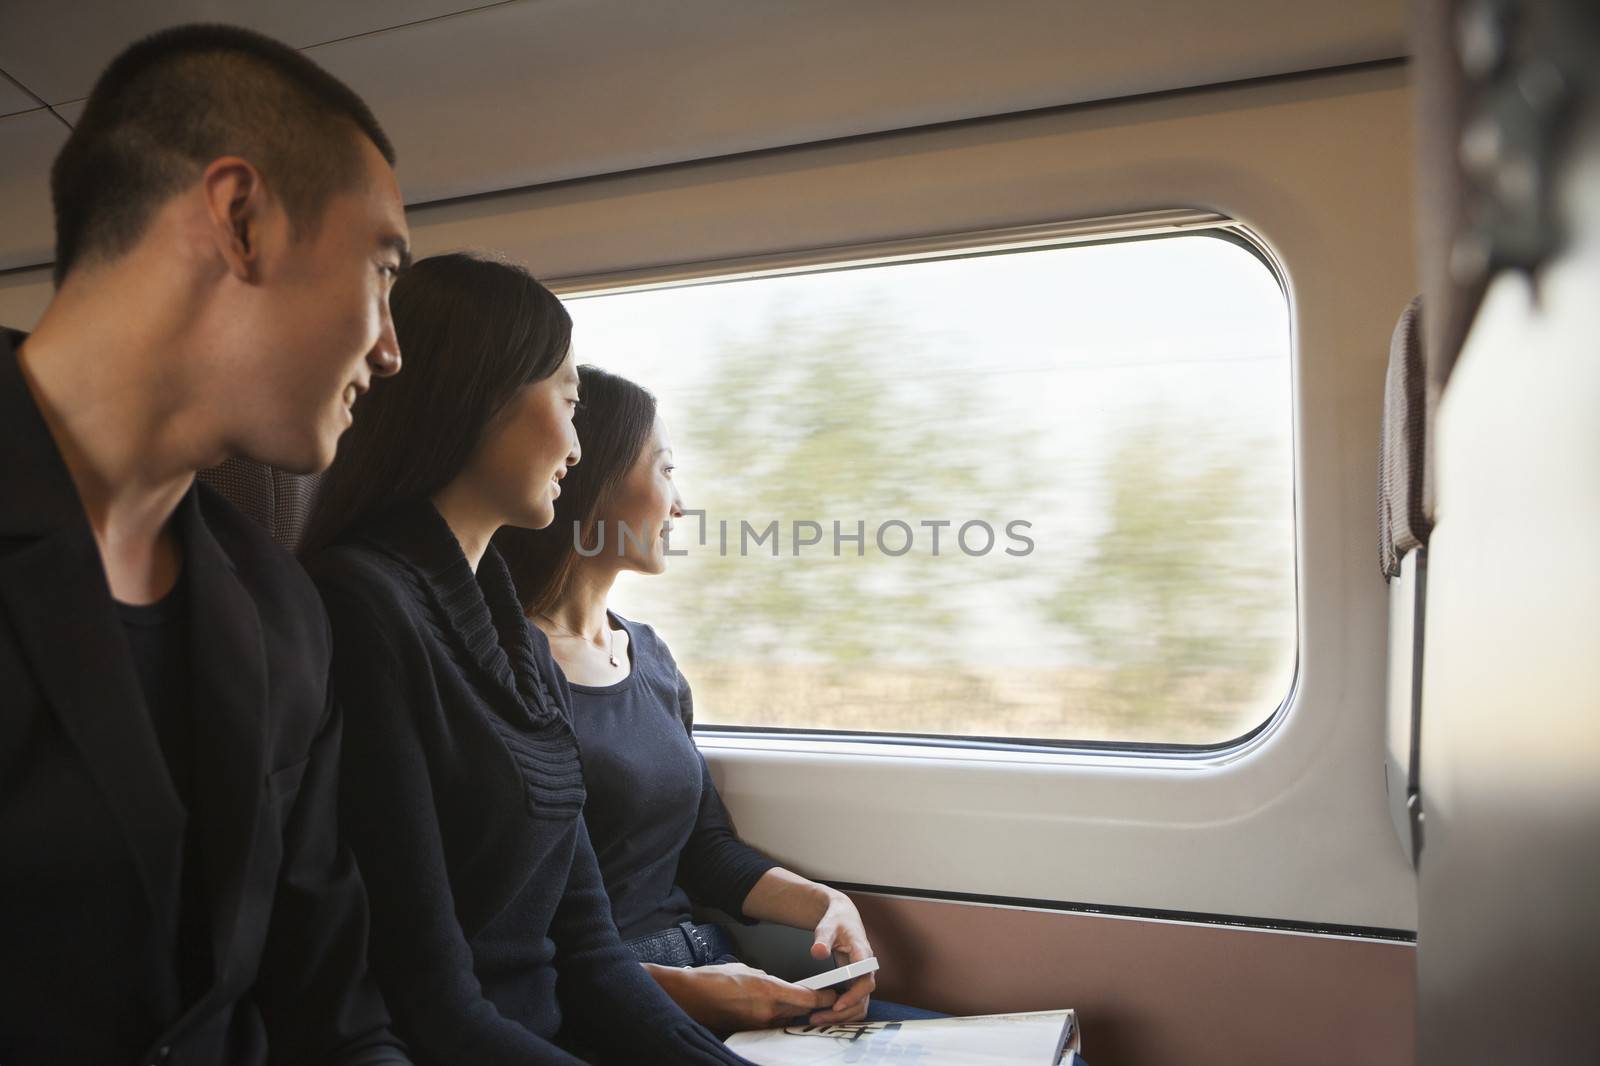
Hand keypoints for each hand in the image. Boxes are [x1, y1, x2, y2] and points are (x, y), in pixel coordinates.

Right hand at [648, 962, 837, 1032]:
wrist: (688, 996)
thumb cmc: (713, 978)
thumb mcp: (747, 970)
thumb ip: (767, 979)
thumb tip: (778, 986)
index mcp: (768, 990)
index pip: (807, 998)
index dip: (825, 998)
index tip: (835, 995)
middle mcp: (766, 1011)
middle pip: (801, 1011)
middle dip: (813, 1006)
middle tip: (824, 1001)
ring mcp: (757, 1025)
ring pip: (786, 1020)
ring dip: (795, 1014)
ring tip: (802, 1008)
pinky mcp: (748, 1032)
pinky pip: (770, 1026)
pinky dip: (777, 1020)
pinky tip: (777, 1015)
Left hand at [806, 892, 875, 1024]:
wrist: (844, 918)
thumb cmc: (837, 921)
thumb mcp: (827, 926)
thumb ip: (822, 938)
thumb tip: (818, 953)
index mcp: (862, 951)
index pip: (865, 976)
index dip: (854, 993)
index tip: (837, 1004)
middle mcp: (867, 968)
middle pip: (864, 996)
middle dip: (843, 1010)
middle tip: (818, 1018)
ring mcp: (863, 977)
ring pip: (861, 1004)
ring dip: (842, 1016)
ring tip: (817, 1020)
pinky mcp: (857, 983)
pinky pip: (855, 1004)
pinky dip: (843, 1014)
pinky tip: (824, 1016)